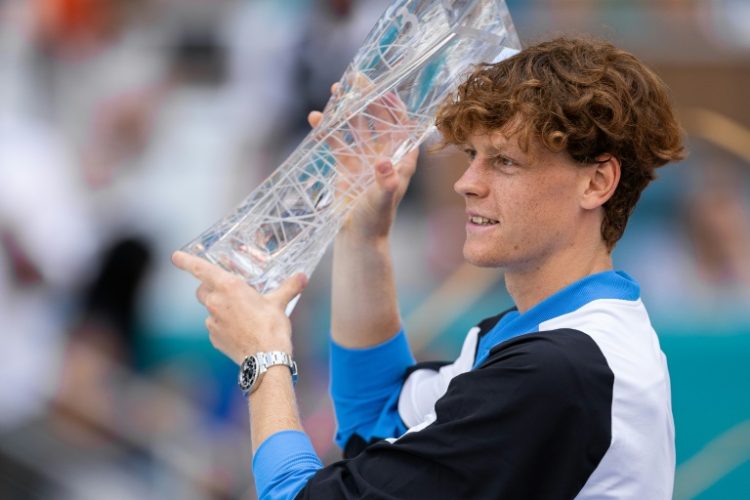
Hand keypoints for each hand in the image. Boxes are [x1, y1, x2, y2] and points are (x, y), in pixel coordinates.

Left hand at [171, 251, 307, 363]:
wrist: (265, 359)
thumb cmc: (271, 327)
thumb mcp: (280, 303)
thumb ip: (289, 287)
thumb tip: (302, 277)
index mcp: (229, 287)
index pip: (201, 269)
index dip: (187, 261)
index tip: (176, 256)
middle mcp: (216, 302)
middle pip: (202, 290)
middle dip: (209, 288)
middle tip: (227, 290)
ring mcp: (212, 322)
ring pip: (210, 310)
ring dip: (221, 309)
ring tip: (242, 315)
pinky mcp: (214, 338)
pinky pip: (215, 327)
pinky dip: (224, 326)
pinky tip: (240, 330)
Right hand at [308, 82, 418, 241]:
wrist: (358, 237)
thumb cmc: (376, 221)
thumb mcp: (382, 200)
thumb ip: (385, 182)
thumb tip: (382, 163)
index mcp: (401, 159)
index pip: (403, 124)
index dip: (394, 105)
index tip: (383, 88)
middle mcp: (385, 154)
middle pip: (377, 118)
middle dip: (367, 98)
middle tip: (355, 79)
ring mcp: (365, 158)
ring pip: (356, 126)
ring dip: (346, 108)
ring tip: (335, 90)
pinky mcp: (346, 165)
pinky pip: (337, 141)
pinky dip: (327, 130)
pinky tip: (316, 119)